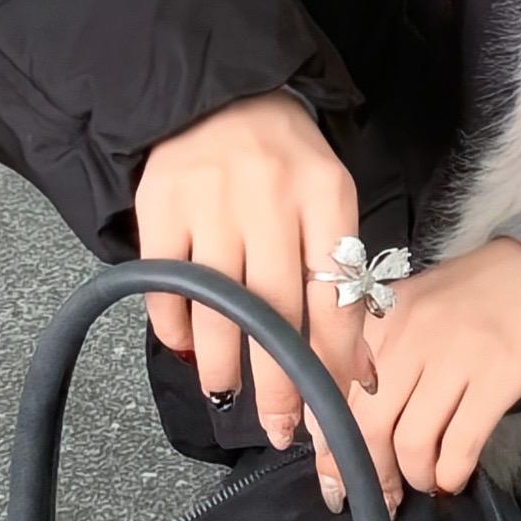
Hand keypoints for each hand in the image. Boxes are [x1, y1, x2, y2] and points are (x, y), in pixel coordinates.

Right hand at [132, 90, 374, 453]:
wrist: (217, 92)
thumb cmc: (285, 161)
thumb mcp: (329, 204)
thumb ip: (343, 282)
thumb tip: (359, 374)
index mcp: (326, 196)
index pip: (336, 296)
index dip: (334, 362)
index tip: (332, 409)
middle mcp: (270, 198)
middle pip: (276, 311)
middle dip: (280, 382)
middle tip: (278, 429)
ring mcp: (211, 201)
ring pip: (218, 307)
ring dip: (222, 365)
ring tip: (227, 397)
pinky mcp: (161, 205)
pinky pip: (168, 286)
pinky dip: (176, 326)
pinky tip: (188, 348)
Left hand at [330, 241, 520, 515]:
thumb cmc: (476, 295)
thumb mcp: (414, 307)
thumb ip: (378, 353)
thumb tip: (347, 424)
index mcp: (383, 317)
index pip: (336, 393)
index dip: (329, 446)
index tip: (334, 479)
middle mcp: (411, 333)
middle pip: (369, 424)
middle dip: (370, 474)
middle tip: (382, 497)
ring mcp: (456, 354)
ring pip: (412, 440)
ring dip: (416, 476)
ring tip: (426, 482)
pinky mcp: (499, 375)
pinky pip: (461, 442)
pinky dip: (452, 472)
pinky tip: (454, 478)